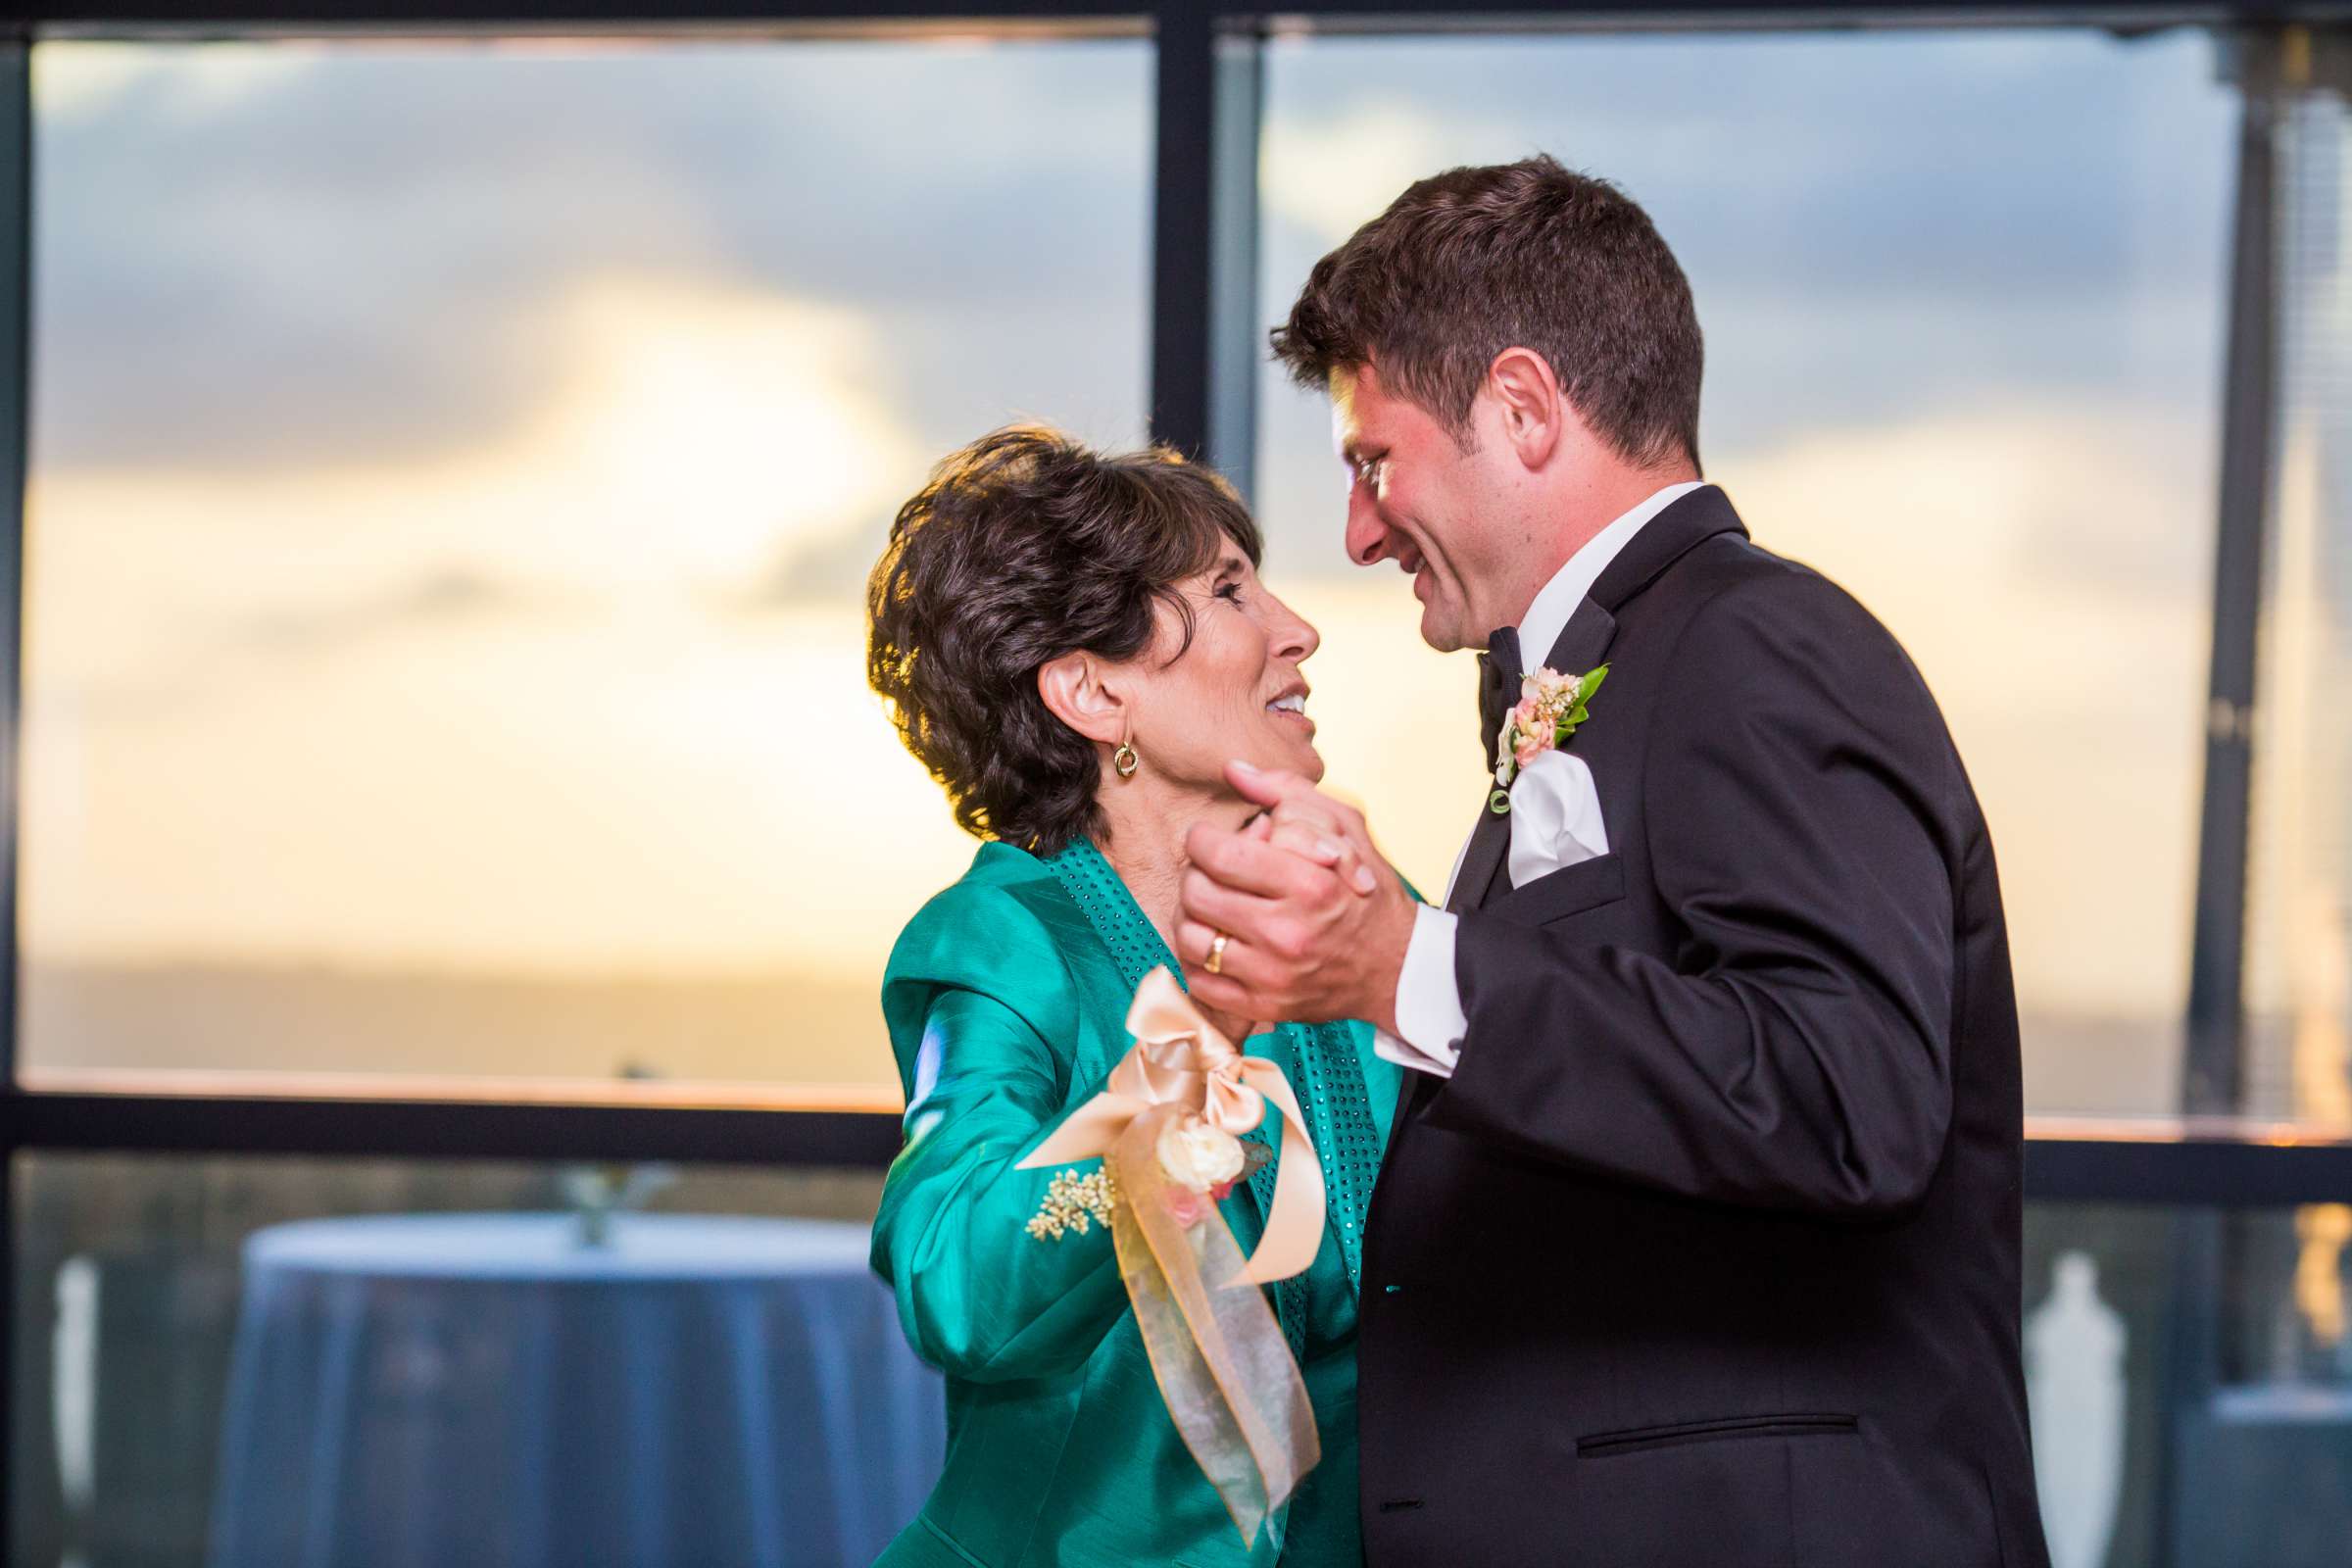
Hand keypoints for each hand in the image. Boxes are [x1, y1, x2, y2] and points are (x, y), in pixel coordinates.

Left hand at [1177, 761, 1414, 1031]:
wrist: (1396, 966)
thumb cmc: (1367, 892)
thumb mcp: (1345, 828)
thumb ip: (1287, 792)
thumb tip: (1234, 769)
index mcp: (1308, 883)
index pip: (1219, 854)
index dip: (1202, 839)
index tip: (1208, 839)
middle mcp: (1287, 932)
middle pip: (1196, 894)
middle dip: (1195, 874)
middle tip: (1210, 872)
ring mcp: (1273, 974)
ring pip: (1190, 939)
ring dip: (1191, 917)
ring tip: (1209, 907)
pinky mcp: (1265, 1005)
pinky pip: (1201, 982)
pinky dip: (1197, 961)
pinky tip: (1215, 942)